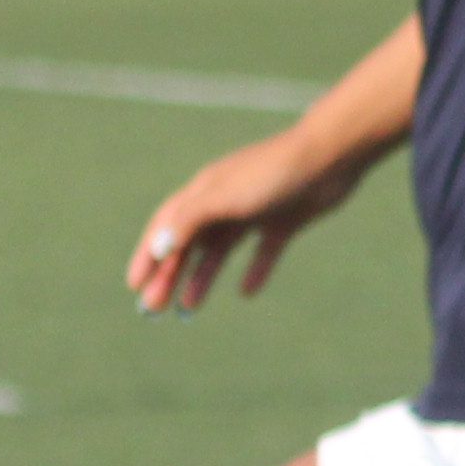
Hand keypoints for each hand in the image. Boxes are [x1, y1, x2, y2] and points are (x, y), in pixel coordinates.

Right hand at [123, 134, 367, 317]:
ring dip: (202, 277)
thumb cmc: (271, 173)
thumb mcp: (223, 198)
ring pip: (219, 250)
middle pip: (189, 243)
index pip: (166, 226)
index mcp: (204, 191)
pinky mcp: (282, 220)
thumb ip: (189, 221)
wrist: (330, 157)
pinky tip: (246, 291)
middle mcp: (224, 201)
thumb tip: (159, 248)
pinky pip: (262, 251)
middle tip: (154, 308)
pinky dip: (253, 270)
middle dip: (169, 274)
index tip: (134, 285)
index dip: (148, 255)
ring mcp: (253, 210)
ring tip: (189, 307)